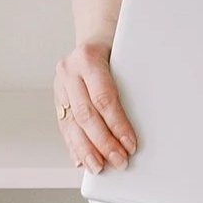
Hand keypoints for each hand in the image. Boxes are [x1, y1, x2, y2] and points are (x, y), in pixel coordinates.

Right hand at [54, 38, 135, 173]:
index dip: (118, 125)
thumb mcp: (126, 58)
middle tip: (120, 161)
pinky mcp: (57, 97)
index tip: (131, 144)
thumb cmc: (118, 48)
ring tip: (100, 167)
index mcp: (88, 57)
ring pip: (72, 124)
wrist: (96, 34)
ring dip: (86, 150)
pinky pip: (64, 125)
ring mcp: (60, 84)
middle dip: (104, 143)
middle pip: (87, 115)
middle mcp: (69, 71)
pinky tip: (81, 160)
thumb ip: (131, 84)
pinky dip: (73, 145)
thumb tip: (146, 122)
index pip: (104, 98)